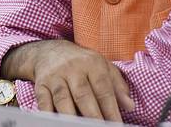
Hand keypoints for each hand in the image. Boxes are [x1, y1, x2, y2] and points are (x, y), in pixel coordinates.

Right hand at [4, 39, 133, 120]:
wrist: (50, 51)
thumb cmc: (82, 62)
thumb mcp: (102, 66)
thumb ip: (117, 86)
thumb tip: (130, 106)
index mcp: (92, 63)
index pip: (103, 88)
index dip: (111, 109)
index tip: (116, 125)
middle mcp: (73, 68)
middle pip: (83, 94)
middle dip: (92, 115)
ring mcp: (55, 76)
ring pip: (63, 99)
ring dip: (70, 117)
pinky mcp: (41, 84)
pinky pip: (43, 102)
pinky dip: (48, 114)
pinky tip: (56, 123)